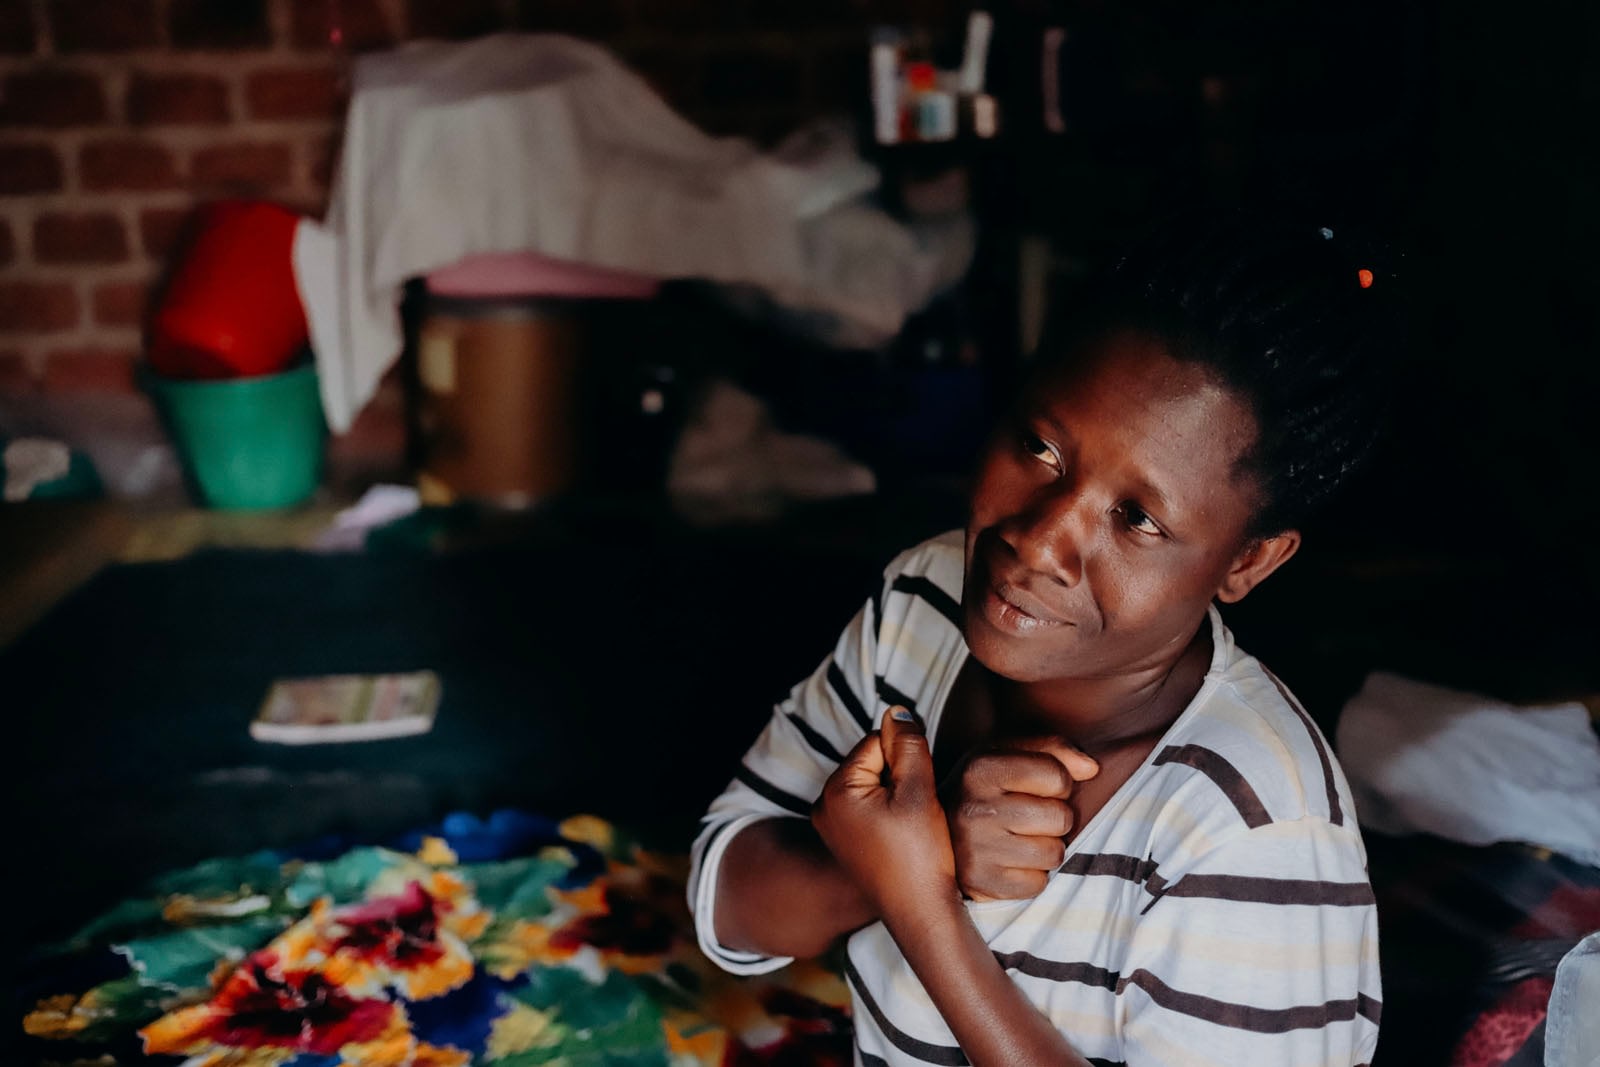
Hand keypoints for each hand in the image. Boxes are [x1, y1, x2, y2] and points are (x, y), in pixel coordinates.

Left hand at [812, 708, 957, 921]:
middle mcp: (823, 806)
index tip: (919, 795)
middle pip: (872, 762)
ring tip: (912, 826)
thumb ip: (908, 744)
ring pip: (874, 784)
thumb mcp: (919, 791)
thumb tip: (896, 710)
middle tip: (917, 814)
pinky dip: (890, 812)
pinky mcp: (844, 841)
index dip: (908, 760)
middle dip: (899, 776)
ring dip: (897, 794)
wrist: (919, 913)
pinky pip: (869, 807)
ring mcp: (830, 826)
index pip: (876, 742)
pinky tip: (904, 836)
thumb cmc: (920, 854)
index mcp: (835, 791)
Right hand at [941, 737, 1098, 901]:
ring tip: (1020, 840)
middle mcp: (974, 808)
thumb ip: (1052, 750)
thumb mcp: (1006, 755)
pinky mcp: (982, 884)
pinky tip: (1010, 863)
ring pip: (1054, 853)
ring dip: (1046, 848)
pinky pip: (1038, 883)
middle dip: (1055, 818)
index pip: (1057, 776)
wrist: (933, 836)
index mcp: (980, 768)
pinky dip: (1031, 876)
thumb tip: (1092, 769)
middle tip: (1029, 818)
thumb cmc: (983, 792)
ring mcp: (976, 849)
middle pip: (1060, 817)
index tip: (1035, 789)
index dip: (1057, 784)